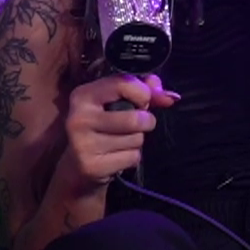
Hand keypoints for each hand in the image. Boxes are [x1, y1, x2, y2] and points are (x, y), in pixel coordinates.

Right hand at [54, 73, 176, 197]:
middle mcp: (78, 118)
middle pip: (136, 118)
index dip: (143, 93)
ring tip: (120, 141)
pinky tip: (116, 155)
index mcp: (83, 95)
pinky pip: (133, 157)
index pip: (124, 83)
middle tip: (133, 125)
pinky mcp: (92, 166)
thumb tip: (170, 97)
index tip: (142, 101)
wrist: (78, 166)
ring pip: (137, 139)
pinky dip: (132, 157)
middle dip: (145, 121)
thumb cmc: (104, 125)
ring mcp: (83, 144)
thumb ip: (145, 90)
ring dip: (137, 140)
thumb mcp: (119, 100)